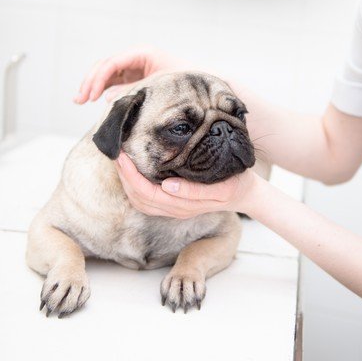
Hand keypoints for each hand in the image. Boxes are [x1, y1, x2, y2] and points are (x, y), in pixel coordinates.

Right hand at [73, 46, 188, 103]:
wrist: (200, 81)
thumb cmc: (182, 80)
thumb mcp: (158, 86)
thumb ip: (133, 92)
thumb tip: (108, 98)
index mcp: (142, 53)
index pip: (113, 62)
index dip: (99, 78)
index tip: (92, 96)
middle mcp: (135, 57)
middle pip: (105, 65)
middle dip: (91, 81)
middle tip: (80, 99)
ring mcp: (132, 66)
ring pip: (105, 72)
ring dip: (92, 85)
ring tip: (79, 100)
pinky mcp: (132, 76)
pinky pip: (112, 80)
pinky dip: (101, 89)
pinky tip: (91, 99)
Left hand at [114, 153, 257, 218]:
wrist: (246, 194)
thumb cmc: (235, 184)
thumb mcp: (221, 188)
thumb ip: (194, 192)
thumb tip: (167, 186)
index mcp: (183, 206)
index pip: (147, 193)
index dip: (130, 176)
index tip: (122, 155)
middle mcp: (175, 210)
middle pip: (138, 198)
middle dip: (123, 176)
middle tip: (115, 153)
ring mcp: (174, 209)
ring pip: (139, 201)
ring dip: (126, 182)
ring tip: (120, 161)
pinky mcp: (174, 204)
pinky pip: (147, 201)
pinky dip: (134, 187)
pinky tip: (133, 172)